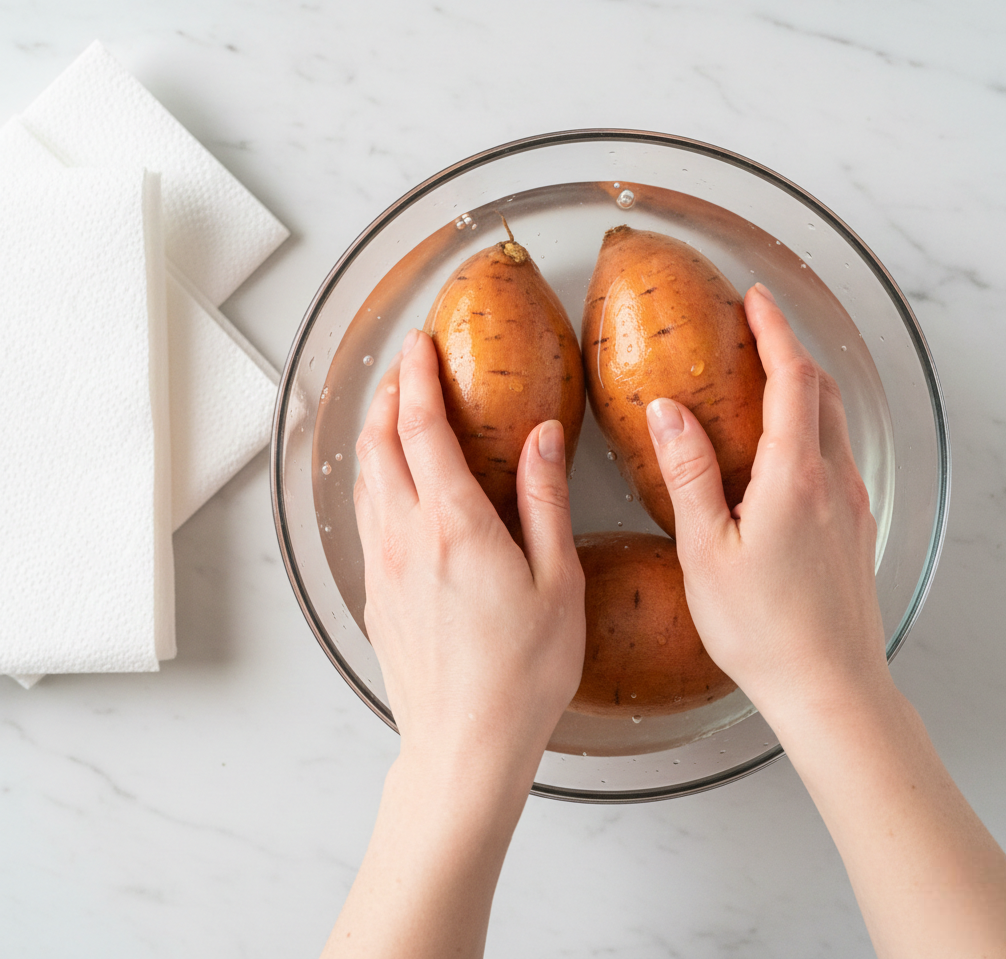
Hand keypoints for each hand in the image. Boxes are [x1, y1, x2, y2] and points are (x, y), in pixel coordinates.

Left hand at [353, 328, 585, 782]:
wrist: (464, 745)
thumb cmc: (521, 674)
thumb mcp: (557, 582)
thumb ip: (543, 501)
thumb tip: (540, 439)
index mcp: (455, 526)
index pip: (422, 428)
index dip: (418, 377)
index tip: (421, 344)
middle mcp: (407, 538)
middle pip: (378, 443)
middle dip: (388, 393)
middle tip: (405, 365)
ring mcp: (383, 566)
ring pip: (364, 478)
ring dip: (375, 433)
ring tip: (393, 410)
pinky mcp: (376, 594)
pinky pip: (366, 516)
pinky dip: (374, 478)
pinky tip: (391, 482)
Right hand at [645, 283, 889, 727]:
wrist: (830, 689)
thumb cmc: (763, 630)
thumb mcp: (706, 552)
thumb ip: (688, 475)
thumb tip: (667, 411)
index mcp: (795, 479)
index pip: (792, 380)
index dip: (775, 331)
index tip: (756, 298)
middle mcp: (833, 482)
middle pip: (821, 391)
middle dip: (791, 349)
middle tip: (756, 328)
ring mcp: (851, 506)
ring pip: (834, 422)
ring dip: (805, 387)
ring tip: (767, 377)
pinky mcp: (854, 530)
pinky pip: (837, 455)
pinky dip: (812, 427)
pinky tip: (784, 450)